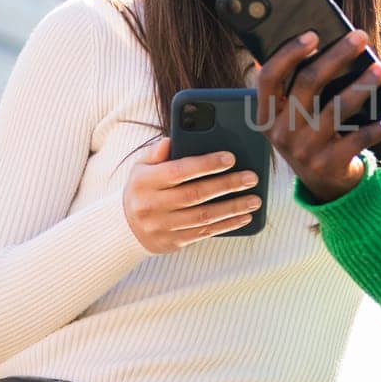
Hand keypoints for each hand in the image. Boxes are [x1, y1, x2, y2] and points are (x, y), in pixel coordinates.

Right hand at [122, 137, 261, 253]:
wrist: (126, 228)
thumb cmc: (142, 189)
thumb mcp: (141, 167)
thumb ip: (156, 152)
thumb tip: (171, 139)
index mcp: (145, 182)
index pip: (179, 171)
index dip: (206, 164)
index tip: (230, 158)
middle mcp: (153, 205)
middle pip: (196, 194)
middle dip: (227, 185)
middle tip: (251, 178)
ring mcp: (163, 226)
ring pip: (204, 216)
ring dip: (233, 208)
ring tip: (255, 200)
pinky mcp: (174, 241)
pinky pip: (205, 232)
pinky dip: (227, 225)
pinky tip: (244, 217)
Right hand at [253, 30, 380, 203]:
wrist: (324, 185)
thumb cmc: (312, 136)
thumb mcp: (294, 118)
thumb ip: (298, 89)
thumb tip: (326, 44)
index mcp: (267, 116)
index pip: (269, 78)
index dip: (288, 54)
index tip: (313, 33)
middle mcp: (281, 133)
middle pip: (308, 84)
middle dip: (337, 56)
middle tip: (360, 37)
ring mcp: (304, 150)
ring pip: (336, 107)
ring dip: (362, 85)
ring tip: (380, 68)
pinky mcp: (329, 164)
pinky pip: (358, 138)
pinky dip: (378, 127)